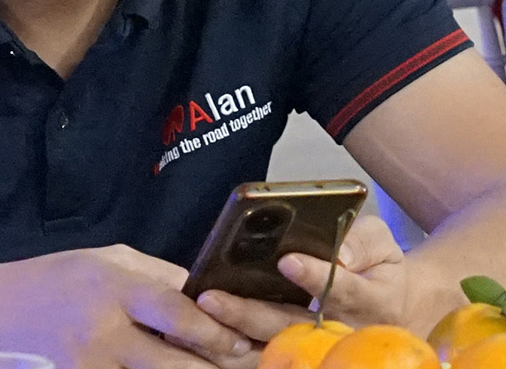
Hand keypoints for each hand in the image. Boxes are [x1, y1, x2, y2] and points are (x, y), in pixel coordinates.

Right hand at [0, 244, 258, 367]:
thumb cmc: (52, 282)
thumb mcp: (101, 260)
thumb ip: (152, 275)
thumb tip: (200, 293)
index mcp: (112, 287)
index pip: (176, 313)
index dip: (216, 332)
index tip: (242, 344)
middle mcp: (103, 331)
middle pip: (174, 365)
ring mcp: (88, 367)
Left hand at [185, 215, 407, 345]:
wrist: (396, 305)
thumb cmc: (378, 266)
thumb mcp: (381, 244)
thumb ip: (363, 241)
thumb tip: (338, 253)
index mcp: (373, 302)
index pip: (343, 289)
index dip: (315, 277)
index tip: (286, 260)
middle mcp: (344, 333)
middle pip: (294, 327)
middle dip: (250, 313)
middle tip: (212, 297)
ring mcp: (321, 350)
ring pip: (275, 346)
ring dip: (236, 331)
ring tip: (202, 309)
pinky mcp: (301, 356)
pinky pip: (267, 355)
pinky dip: (235, 345)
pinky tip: (204, 330)